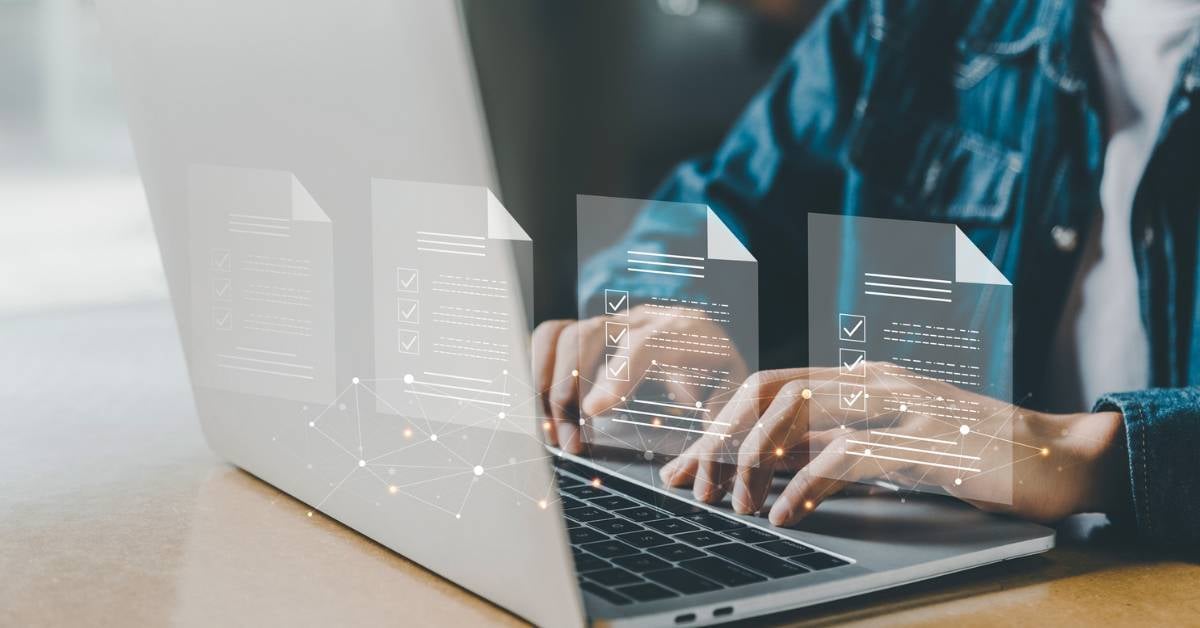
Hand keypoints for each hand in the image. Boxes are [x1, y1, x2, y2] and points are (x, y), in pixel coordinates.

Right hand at [532, 306, 747, 453]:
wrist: (716, 351)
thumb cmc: (722, 387)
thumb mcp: (731, 409)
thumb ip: (709, 440)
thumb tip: (675, 477)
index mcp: (689, 332)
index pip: (645, 342)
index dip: (616, 375)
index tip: (593, 413)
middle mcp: (645, 318)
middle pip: (591, 333)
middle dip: (570, 388)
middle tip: (571, 443)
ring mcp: (615, 321)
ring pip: (563, 334)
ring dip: (547, 382)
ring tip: (553, 431)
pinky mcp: (593, 332)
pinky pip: (550, 338)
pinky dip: (537, 372)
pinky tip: (545, 411)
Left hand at [659, 364, 1127, 524]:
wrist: (1058, 455)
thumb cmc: (974, 452)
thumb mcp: (892, 443)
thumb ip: (838, 443)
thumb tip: (776, 464)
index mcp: (860, 377)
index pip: (767, 385)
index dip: (717, 423)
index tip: (686, 465)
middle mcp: (871, 381)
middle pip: (766, 395)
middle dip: (717, 441)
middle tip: (691, 486)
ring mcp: (898, 406)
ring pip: (795, 418)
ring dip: (752, 466)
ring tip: (735, 507)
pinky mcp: (924, 442)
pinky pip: (843, 458)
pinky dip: (803, 487)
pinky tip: (785, 516)